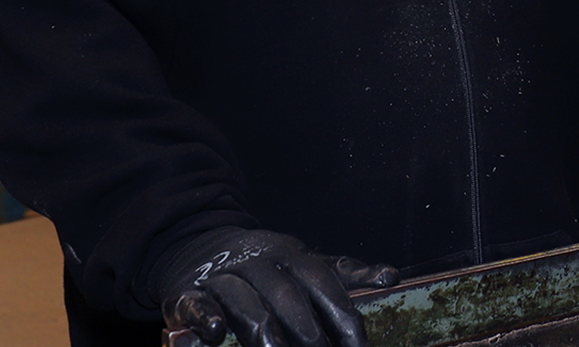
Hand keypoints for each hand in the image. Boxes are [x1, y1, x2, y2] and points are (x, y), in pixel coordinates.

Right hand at [154, 227, 398, 346]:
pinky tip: (214, 332)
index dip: (344, 317)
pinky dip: (204, 316)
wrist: (197, 245)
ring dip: (264, 332)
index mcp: (293, 255)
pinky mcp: (186, 291)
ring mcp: (223, 275)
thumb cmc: (264, 264)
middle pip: (287, 297)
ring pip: (245, 302)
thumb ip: (346, 272)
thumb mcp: (305, 262)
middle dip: (308, 333)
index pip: (325, 285)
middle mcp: (260, 262)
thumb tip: (391, 277)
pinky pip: (196, 302)